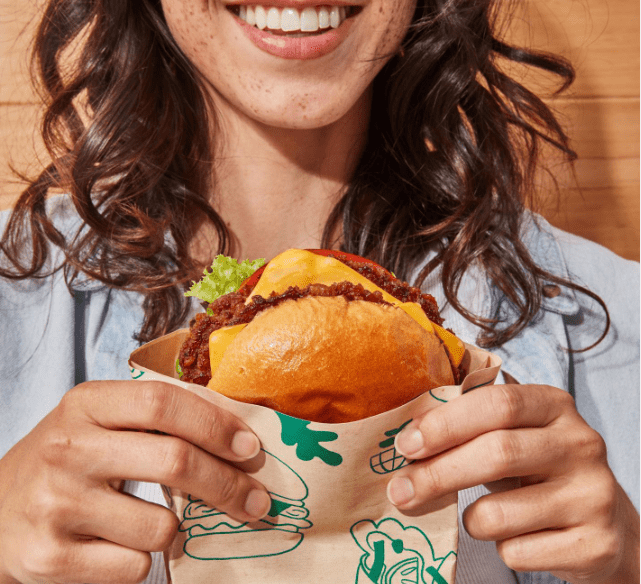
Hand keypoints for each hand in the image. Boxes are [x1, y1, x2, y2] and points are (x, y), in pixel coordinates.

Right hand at [0, 380, 270, 583]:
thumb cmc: (69, 462)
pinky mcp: (49, 559)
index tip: (251, 448)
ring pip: (161, 525)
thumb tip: (239, 440)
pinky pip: (134, 567)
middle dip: (229, 485)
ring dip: (175, 529)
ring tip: (152, 521)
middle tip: (259, 501)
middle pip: (174, 461)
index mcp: (86, 404)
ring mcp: (56, 505)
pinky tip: (118, 546)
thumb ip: (156, 422)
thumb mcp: (100, 423)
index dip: (216, 424)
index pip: (163, 402)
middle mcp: (68, 449)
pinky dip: (141, 561)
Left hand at [386, 383, 639, 583]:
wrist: (603, 524)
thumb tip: (405, 440)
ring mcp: (593, 496)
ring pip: (499, 513)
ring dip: (470, 519)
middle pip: (497, 453)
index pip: (497, 403)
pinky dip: (501, 548)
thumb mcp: (512, 436)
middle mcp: (581, 444)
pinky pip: (517, 553)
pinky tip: (516, 537)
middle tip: (401, 490)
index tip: (406, 445)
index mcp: (555, 405)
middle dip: (437, 473)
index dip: (445, 423)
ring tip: (477, 517)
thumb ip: (468, 428)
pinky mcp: (594, 545)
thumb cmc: (536, 470)